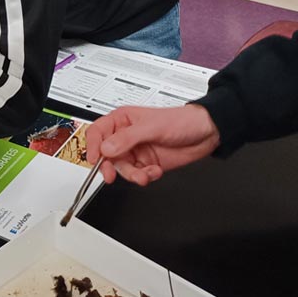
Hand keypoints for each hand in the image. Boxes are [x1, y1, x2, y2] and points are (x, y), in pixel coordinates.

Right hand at [86, 104, 220, 185]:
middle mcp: (126, 136)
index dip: (92, 145)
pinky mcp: (146, 164)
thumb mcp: (152, 127)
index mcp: (122, 121)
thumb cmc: (181, 121)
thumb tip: (106, 148)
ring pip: (122, 168)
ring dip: (132, 174)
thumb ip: (127, 138)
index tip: (94, 159)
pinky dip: (144, 177)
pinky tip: (155, 171)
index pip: (97, 132)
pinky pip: (136, 175)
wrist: (206, 134)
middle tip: (111, 175)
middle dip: (110, 166)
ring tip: (144, 175)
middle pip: (106, 154)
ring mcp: (136, 151)